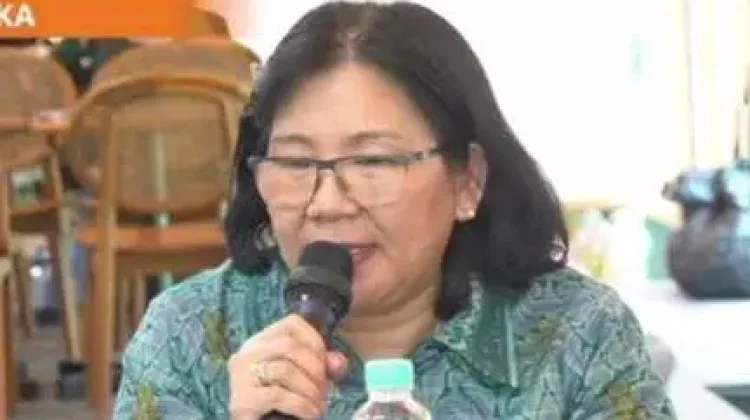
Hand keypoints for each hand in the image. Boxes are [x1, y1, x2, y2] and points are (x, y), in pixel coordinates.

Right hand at [228, 314, 348, 418]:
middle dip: (315, 368)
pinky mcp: (242, 401)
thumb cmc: (284, 403)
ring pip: (284, 370)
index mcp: (262, 341)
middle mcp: (247, 353)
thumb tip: (338, 362)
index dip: (315, 340)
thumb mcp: (308, 379)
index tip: (326, 364)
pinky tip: (310, 414)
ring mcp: (241, 376)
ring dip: (310, 390)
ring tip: (318, 405)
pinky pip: (278, 395)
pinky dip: (302, 405)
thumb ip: (324, 366)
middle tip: (324, 390)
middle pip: (289, 345)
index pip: (291, 323)